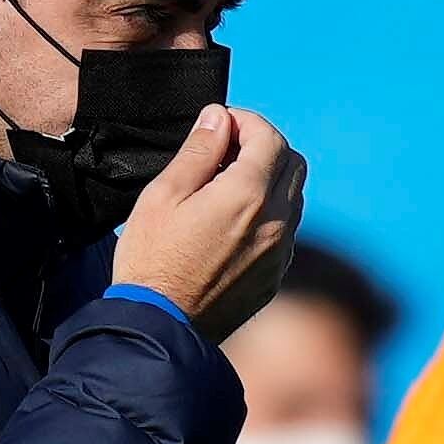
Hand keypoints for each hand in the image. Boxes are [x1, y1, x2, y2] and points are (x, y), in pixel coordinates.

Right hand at [110, 105, 306, 341]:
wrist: (159, 326)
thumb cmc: (151, 260)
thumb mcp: (162, 196)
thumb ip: (197, 152)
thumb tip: (218, 118)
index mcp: (247, 194)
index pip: (269, 137)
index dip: (246, 122)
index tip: (222, 124)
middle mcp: (276, 220)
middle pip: (292, 162)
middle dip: (264, 147)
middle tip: (226, 151)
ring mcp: (280, 250)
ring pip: (292, 197)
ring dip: (268, 181)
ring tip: (225, 189)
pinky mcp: (276, 275)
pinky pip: (284, 231)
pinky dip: (267, 214)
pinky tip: (231, 225)